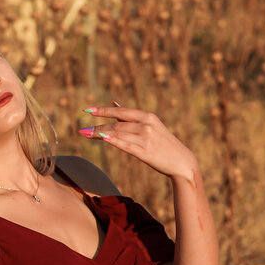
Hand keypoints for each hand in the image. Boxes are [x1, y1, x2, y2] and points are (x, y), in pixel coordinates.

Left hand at [78, 105, 199, 182]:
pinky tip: (101, 139)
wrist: (181, 161)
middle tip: (83, 130)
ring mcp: (145, 138)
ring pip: (118, 134)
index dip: (103, 111)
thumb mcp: (151, 125)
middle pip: (116, 124)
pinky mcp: (144, 151)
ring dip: (100, 134)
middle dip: (98, 126)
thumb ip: (131, 117)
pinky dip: (112, 141)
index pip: (120, 111)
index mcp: (147, 116)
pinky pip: (124, 145)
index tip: (87, 110)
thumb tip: (113, 103)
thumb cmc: (163, 144)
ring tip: (87, 135)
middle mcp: (146, 124)